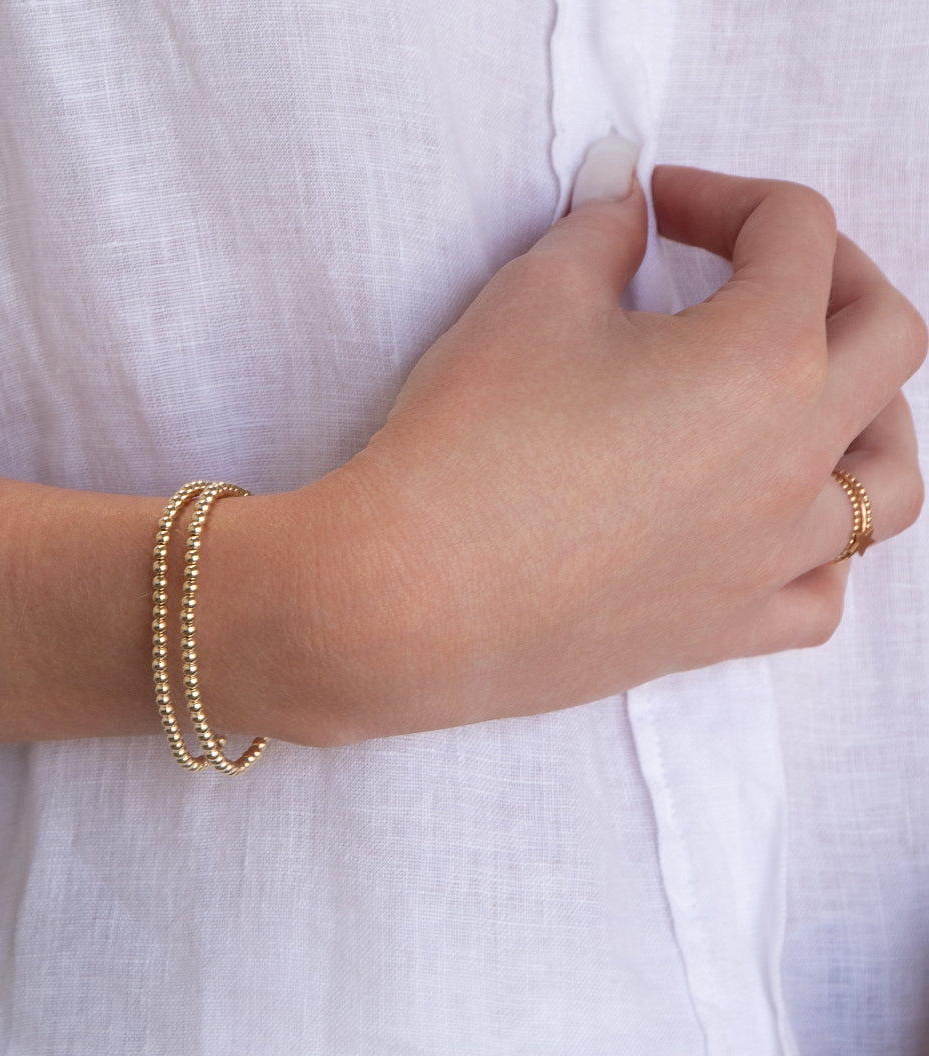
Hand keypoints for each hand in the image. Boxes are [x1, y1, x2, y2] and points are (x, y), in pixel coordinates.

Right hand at [282, 148, 926, 745]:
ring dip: (868, 419)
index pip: (796, 234)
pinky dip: (818, 553)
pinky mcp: (720, 628)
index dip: (725, 197)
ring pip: (889, 482)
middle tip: (751, 273)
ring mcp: (768, 556)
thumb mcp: (529, 300)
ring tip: (810, 401)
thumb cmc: (469, 442)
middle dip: (834, 278)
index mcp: (764, 358)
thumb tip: (621, 192)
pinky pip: (820, 597)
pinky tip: (769, 529)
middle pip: (886, 339)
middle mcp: (794, 459)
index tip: (659, 209)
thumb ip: (598, 232)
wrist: (409, 595)